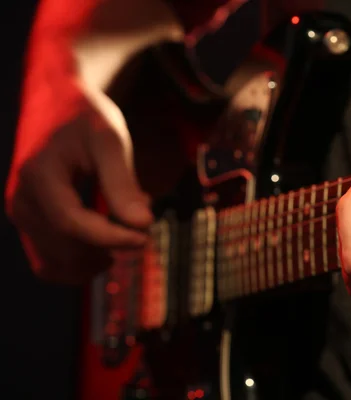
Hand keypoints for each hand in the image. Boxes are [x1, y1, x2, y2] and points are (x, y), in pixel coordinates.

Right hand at [5, 87, 152, 283]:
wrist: (60, 109)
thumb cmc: (87, 120)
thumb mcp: (110, 143)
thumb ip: (123, 184)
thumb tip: (143, 224)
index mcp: (40, 174)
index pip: (71, 222)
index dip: (111, 237)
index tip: (144, 237)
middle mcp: (23, 199)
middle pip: (66, 247)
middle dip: (109, 247)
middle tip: (140, 227)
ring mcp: (22, 215)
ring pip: (57, 263)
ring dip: (96, 259)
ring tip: (123, 231)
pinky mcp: (29, 225)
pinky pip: (49, 264)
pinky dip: (80, 264)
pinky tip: (105, 248)